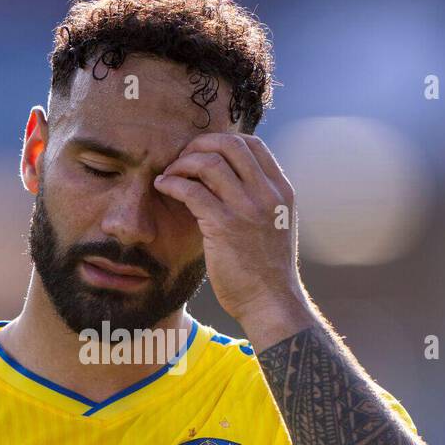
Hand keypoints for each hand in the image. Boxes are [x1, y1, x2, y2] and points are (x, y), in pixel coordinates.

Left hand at [153, 133, 315, 346]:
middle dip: (199, 145)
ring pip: (209, 162)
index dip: (222, 141)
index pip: (253, 144)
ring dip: (182, 163)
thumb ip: (257, 200)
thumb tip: (227, 181)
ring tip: (169, 175)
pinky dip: (172, 183)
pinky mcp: (224, 226)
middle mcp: (267, 194)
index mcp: (281, 190)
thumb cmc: (266, 270)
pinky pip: (191, 190)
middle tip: (181, 160)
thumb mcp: (273, 225)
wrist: (271, 302)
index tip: (202, 153)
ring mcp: (247, 208)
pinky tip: (163, 188)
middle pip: (229, 144)